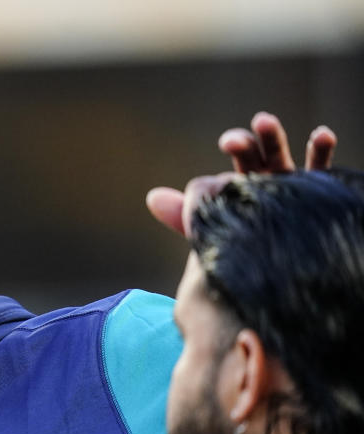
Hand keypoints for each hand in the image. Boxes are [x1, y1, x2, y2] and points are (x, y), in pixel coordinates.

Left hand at [146, 112, 336, 234]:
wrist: (271, 270)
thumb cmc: (241, 245)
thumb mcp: (212, 230)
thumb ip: (185, 215)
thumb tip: (151, 198)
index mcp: (247, 182)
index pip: (242, 158)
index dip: (238, 145)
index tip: (227, 142)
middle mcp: (273, 179)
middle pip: (263, 153)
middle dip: (254, 140)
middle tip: (239, 137)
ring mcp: (296, 187)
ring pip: (289, 158)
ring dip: (277, 139)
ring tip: (264, 122)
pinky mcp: (317, 195)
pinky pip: (322, 171)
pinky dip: (321, 150)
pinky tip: (322, 134)